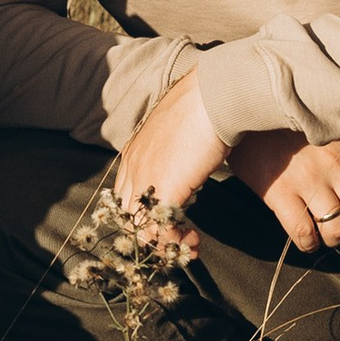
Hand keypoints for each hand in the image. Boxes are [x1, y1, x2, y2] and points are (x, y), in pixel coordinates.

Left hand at [111, 72, 225, 240]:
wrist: (214, 96)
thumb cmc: (205, 107)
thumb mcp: (179, 129)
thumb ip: (173, 148)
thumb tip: (188, 155)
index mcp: (133, 151)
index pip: (125, 193)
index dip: (143, 213)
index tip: (168, 221)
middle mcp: (133, 166)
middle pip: (128, 214)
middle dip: (150, 233)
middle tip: (175, 241)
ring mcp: (145, 178)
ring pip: (141, 227)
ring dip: (165, 243)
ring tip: (189, 244)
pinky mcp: (164, 189)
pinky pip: (159, 230)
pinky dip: (175, 242)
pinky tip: (194, 239)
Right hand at [229, 127, 339, 255]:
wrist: (243, 106)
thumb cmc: (287, 120)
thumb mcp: (327, 125)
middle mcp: (336, 164)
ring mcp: (308, 180)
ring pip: (337, 229)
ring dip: (336, 240)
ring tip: (329, 237)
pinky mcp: (280, 193)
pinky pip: (304, 233)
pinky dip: (310, 245)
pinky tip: (308, 240)